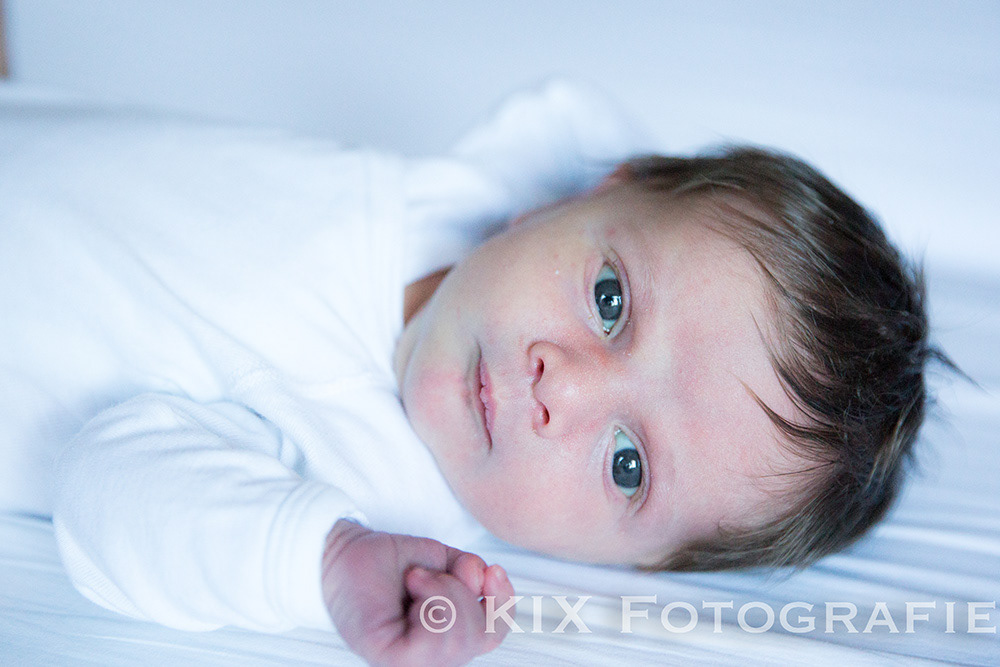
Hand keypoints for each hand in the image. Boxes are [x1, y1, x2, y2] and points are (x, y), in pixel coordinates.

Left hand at [321, 519, 515, 665]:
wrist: (342, 551)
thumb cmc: (388, 561)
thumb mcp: (442, 561)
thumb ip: (469, 572)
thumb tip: (484, 577)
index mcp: (444, 638)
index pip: (492, 636)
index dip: (504, 604)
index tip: (492, 571)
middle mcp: (429, 657)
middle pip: (480, 637)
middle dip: (463, 591)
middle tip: (429, 572)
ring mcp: (409, 662)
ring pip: (458, 640)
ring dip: (444, 592)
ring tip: (416, 578)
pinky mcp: (389, 657)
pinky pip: (432, 641)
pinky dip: (431, 600)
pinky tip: (412, 585)